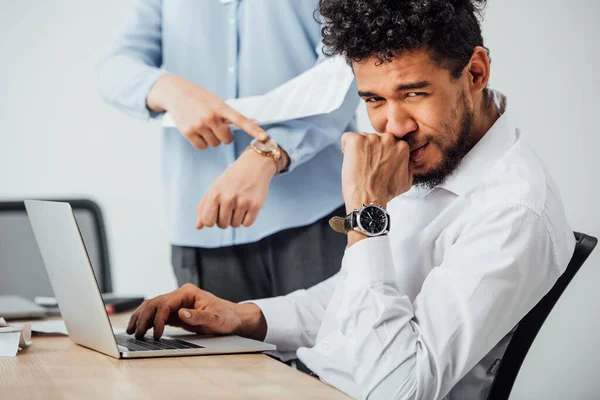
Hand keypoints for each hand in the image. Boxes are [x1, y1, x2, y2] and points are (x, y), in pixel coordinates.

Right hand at [126, 283, 266, 340]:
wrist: (233, 318)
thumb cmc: (226, 317)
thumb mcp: (215, 319)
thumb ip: (198, 316)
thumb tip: (181, 313)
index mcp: (188, 292)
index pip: (166, 303)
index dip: (158, 319)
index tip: (156, 335)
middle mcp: (180, 295)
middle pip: (155, 303)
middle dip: (143, 317)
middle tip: (136, 334)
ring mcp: (177, 302)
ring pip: (153, 307)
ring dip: (142, 318)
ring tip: (132, 331)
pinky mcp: (176, 312)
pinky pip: (158, 314)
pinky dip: (148, 321)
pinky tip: (141, 330)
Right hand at [147, 74, 266, 149]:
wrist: (175, 93)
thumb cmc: (200, 98)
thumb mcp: (216, 101)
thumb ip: (230, 114)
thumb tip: (253, 122)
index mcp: (221, 107)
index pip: (241, 120)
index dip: (254, 130)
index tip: (264, 138)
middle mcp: (211, 116)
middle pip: (227, 140)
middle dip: (223, 136)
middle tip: (216, 126)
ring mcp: (199, 125)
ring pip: (215, 144)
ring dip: (212, 139)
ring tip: (204, 126)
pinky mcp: (188, 132)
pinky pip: (202, 147)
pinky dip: (201, 143)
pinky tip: (196, 131)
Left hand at [196, 149, 275, 228]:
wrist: (253, 166)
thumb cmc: (230, 180)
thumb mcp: (214, 189)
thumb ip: (203, 208)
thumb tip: (198, 227)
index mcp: (215, 194)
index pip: (208, 222)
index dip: (212, 220)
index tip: (217, 212)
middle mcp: (228, 199)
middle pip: (222, 225)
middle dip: (225, 219)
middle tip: (230, 206)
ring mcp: (243, 202)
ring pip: (235, 225)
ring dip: (236, 218)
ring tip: (239, 204)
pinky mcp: (255, 206)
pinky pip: (247, 224)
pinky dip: (247, 219)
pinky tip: (247, 206)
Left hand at [341, 132, 412, 212]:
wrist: (369, 198)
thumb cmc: (384, 192)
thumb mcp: (406, 181)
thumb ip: (407, 166)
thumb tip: (406, 160)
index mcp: (401, 146)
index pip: (388, 143)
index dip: (380, 154)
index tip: (377, 164)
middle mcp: (388, 139)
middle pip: (375, 138)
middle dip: (370, 150)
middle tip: (368, 166)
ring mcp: (371, 138)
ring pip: (362, 138)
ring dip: (359, 150)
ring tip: (359, 167)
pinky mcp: (356, 140)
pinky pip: (347, 138)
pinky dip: (346, 147)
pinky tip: (350, 160)